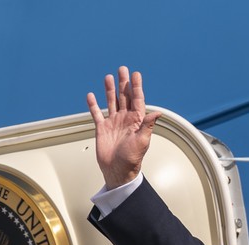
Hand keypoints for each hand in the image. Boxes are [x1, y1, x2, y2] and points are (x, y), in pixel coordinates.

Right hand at [87, 66, 161, 188]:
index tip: (136, 74)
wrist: (117, 171)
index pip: (137, 100)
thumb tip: (158, 113)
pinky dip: (93, 105)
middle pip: (124, 97)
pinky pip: (97, 114)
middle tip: (123, 69)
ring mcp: (113, 123)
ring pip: (111, 102)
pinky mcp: (102, 129)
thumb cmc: (131, 159)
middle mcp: (125, 119)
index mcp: (136, 121)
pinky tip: (91, 95)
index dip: (137, 87)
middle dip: (124, 83)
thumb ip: (148, 126)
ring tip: (108, 77)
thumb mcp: (142, 141)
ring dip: (110, 90)